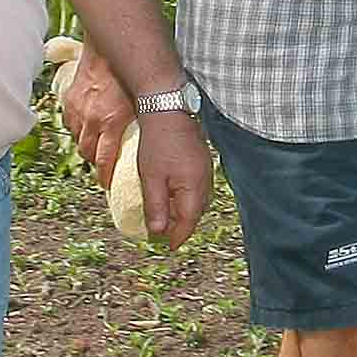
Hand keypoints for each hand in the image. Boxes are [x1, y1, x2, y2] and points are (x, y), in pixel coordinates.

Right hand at [60, 44, 132, 178]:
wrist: (109, 49)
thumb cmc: (130, 74)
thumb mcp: (141, 104)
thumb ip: (140, 126)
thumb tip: (152, 144)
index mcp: (111, 123)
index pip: (103, 161)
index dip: (104, 176)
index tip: (107, 183)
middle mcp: (91, 120)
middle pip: (87, 153)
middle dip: (94, 161)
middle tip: (103, 163)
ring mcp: (77, 110)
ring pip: (77, 139)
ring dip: (86, 144)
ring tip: (96, 144)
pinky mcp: (69, 100)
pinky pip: (69, 122)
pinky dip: (77, 127)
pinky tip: (86, 123)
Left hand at [136, 108, 212, 245]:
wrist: (167, 108)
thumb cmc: (157, 142)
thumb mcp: (151, 177)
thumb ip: (156, 205)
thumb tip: (158, 231)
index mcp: (194, 188)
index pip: (188, 221)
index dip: (177, 237)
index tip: (168, 247)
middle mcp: (205, 181)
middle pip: (195, 213)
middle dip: (181, 226)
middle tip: (165, 236)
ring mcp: (206, 170)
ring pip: (197, 200)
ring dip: (183, 212)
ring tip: (168, 218)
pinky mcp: (202, 160)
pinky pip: (196, 187)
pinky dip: (186, 197)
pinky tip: (174, 195)